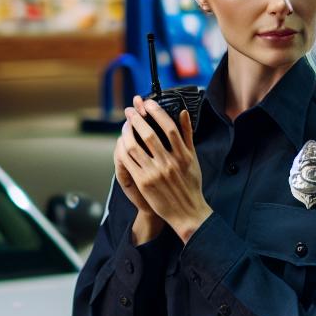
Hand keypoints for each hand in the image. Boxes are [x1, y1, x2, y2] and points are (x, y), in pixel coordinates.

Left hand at [116, 96, 212, 242]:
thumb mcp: (193, 158)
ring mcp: (155, 172)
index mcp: (183, 155)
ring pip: (135, 147)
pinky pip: (128, 161)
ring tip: (125, 125)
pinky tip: (122, 142)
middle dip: (137, 119)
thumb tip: (182, 112)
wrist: (187, 211)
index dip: (157, 113)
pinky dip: (122, 149)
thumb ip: (187, 134)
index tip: (149, 103)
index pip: (169, 128)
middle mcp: (170, 162)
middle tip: (131, 110)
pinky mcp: (143, 182)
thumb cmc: (191, 184)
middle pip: (149, 134)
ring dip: (127, 132)